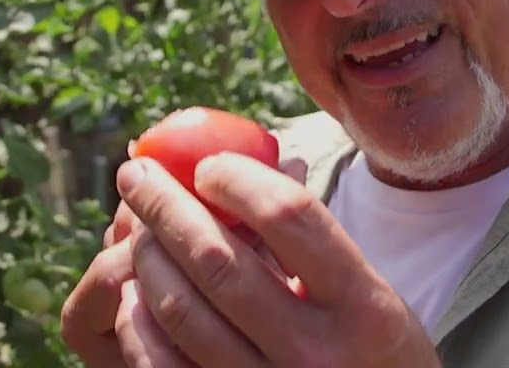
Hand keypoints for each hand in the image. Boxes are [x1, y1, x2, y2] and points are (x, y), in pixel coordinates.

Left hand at [114, 152, 439, 367]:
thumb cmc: (373, 356)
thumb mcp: (370, 298)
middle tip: (136, 174)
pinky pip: (161, 366)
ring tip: (137, 232)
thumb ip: (313, 241)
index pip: (288, 216)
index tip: (206, 165)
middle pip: (218, 261)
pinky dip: (138, 324)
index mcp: (364, 306)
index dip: (236, 179)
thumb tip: (245, 162)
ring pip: (181, 311)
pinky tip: (135, 294)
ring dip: (147, 259)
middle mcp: (316, 353)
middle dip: (164, 206)